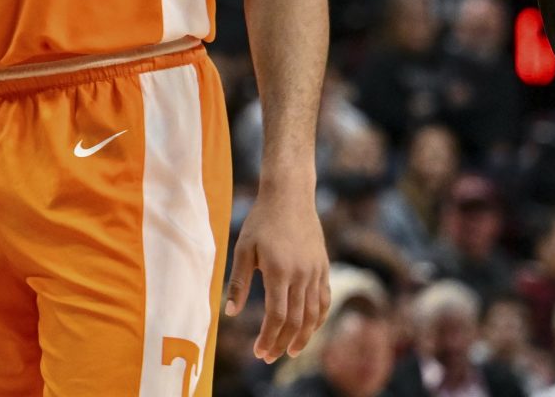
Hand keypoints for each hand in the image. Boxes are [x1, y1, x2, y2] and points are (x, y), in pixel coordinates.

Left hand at [224, 183, 329, 361]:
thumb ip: (238, 282)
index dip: (269, 338)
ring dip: (303, 337)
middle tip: (270, 357)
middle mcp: (301, 276)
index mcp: (279, 272)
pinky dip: (318, 319)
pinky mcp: (324, 268)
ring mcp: (316, 272)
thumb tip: (230, 312)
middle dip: (283, 343)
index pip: (277, 316)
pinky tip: (310, 329)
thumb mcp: (243, 249)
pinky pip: (324, 300)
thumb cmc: (261, 222)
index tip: (259, 352)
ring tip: (291, 352)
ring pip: (314, 315)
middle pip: (296, 321)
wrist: (290, 197)